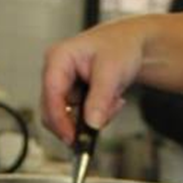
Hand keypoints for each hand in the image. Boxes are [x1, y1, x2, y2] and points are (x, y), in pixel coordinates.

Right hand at [41, 19, 149, 144]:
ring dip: (92, 117)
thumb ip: (100, 98)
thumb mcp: (112, 71)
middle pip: (52, 110)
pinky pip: (77, 117)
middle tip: (102, 121)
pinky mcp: (72, 96)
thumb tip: (92, 123)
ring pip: (66, 117)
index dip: (59, 119)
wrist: (131, 44)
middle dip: (78, 121)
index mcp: (58, 58)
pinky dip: (96, 115)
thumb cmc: (120, 46)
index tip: (72, 137)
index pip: (51, 94)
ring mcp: (63, 85)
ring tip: (113, 102)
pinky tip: (110, 102)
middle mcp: (55, 72)